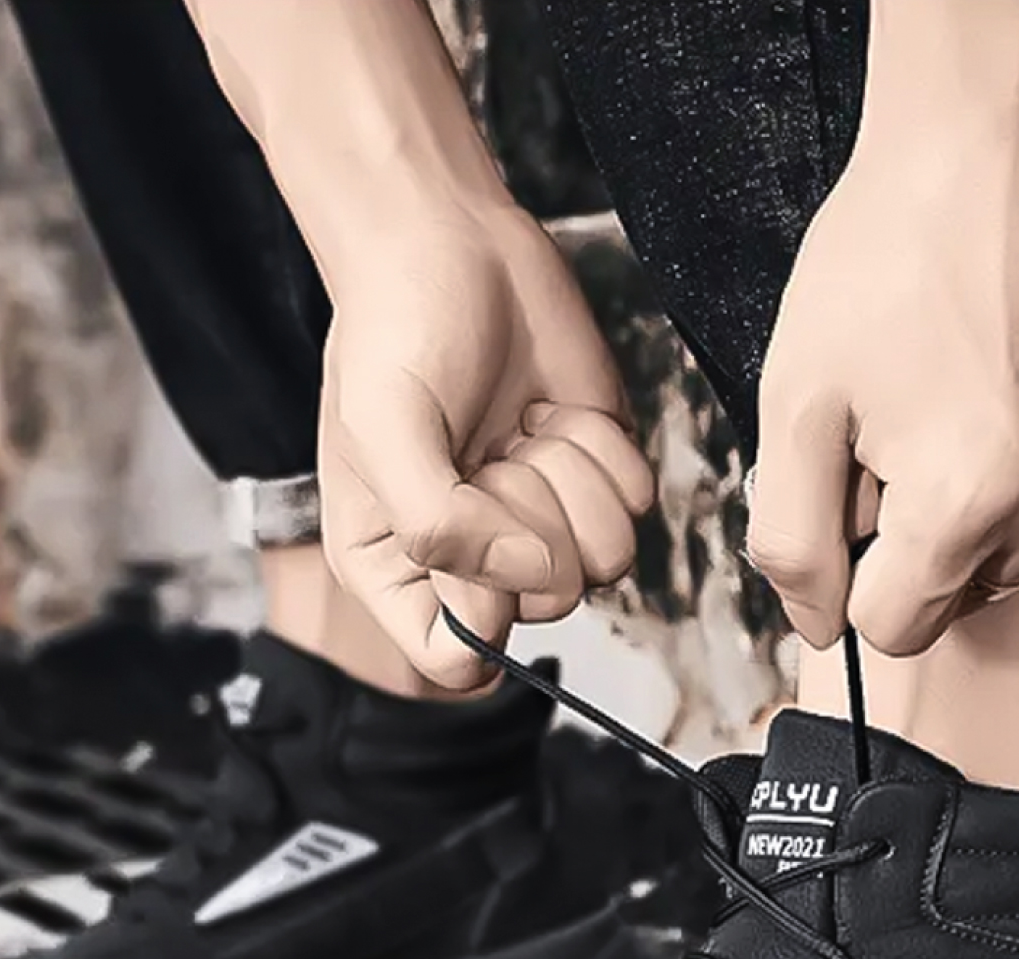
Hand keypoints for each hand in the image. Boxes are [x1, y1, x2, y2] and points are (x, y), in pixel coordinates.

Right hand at [318, 206, 653, 687]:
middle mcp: (473, 562)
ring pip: (604, 564)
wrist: (450, 240)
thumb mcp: (383, 431)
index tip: (471, 525)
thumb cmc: (395, 332)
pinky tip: (553, 410)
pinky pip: (635, 504)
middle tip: (494, 450)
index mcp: (398, 571)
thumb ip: (437, 525)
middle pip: (545, 606)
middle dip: (533, 519)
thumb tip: (532, 577)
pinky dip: (604, 450)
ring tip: (523, 428)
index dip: (482, 605)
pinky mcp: (594, 479)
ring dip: (573, 482)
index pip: (459, 659)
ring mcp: (541, 523)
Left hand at [747, 0, 1018, 654]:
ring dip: (984, 496)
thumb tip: (821, 623)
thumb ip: (792, 540)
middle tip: (906, 422)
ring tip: (965, 388)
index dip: (854, 566)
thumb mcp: (795, 402)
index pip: (892, 627)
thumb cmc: (891, 254)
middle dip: (918, 531)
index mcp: (968, 506)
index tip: (855, 485)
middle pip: (960, 587)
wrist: (1005, 132)